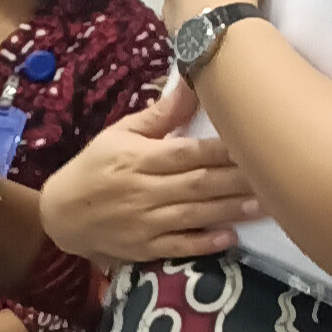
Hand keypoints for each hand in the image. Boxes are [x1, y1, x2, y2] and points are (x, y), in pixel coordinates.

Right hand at [40, 76, 260, 264]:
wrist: (57, 216)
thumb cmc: (92, 168)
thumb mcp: (118, 134)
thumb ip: (160, 114)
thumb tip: (195, 83)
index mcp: (138, 160)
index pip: (189, 152)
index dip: (224, 148)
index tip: (256, 139)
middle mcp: (142, 192)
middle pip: (198, 183)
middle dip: (237, 178)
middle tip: (275, 171)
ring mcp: (142, 223)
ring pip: (193, 215)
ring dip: (230, 209)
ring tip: (265, 202)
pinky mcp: (141, 248)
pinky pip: (176, 246)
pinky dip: (202, 244)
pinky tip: (229, 238)